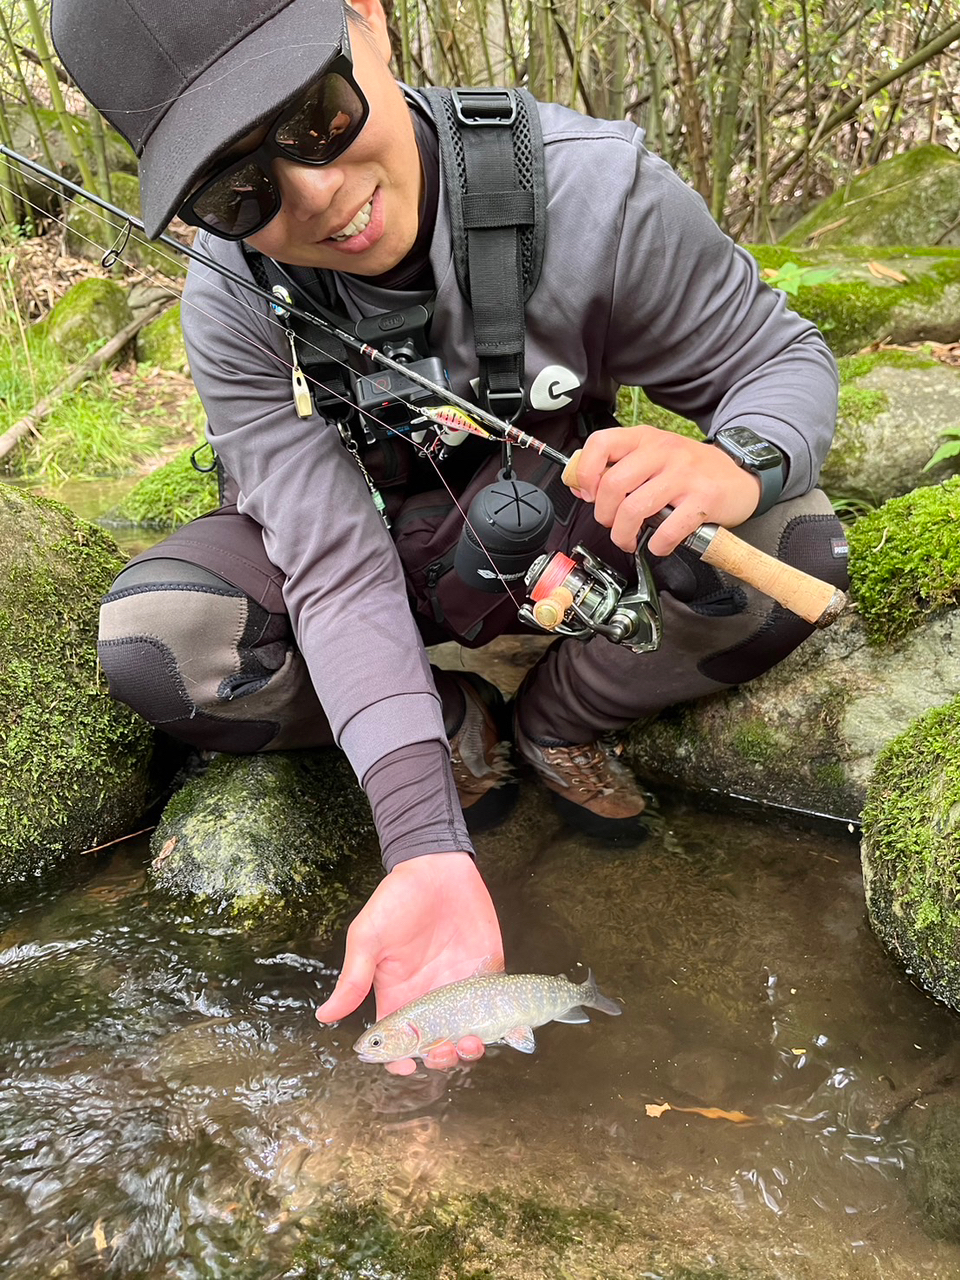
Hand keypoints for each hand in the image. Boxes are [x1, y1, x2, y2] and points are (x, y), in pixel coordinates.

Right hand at [315, 852, 503, 1074]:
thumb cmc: (397, 899)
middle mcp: (429, 1001)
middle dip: (440, 1060)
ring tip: (470, 1042)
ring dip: (469, 1051)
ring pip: (467, 1037)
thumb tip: (325, 1016)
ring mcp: (460, 991)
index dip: (399, 1063)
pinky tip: (501, 1031)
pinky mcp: (486, 976)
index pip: (398, 1045)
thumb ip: (353, 978)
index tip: (405, 1066)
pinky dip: (502, 1029)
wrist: (438, 867)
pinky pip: (496, 1012)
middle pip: (435, 1049)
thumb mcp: (368, 937)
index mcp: (397, 997)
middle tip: (443, 1049)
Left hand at [570, 424, 762, 556]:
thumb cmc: (691, 470)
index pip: (601, 444)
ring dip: (624, 534)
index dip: (586, 473)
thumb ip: (619, 468)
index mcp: (645, 439)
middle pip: (613, 484)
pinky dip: (657, 545)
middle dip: (604, 514)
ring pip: (634, 509)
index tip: (589, 494)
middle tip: (612, 524)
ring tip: (630, 540)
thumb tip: (580, 487)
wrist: (739, 476)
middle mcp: (663, 452)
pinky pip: (667, 530)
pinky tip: (659, 544)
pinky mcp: (703, 500)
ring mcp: (684, 475)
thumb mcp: (653, 457)